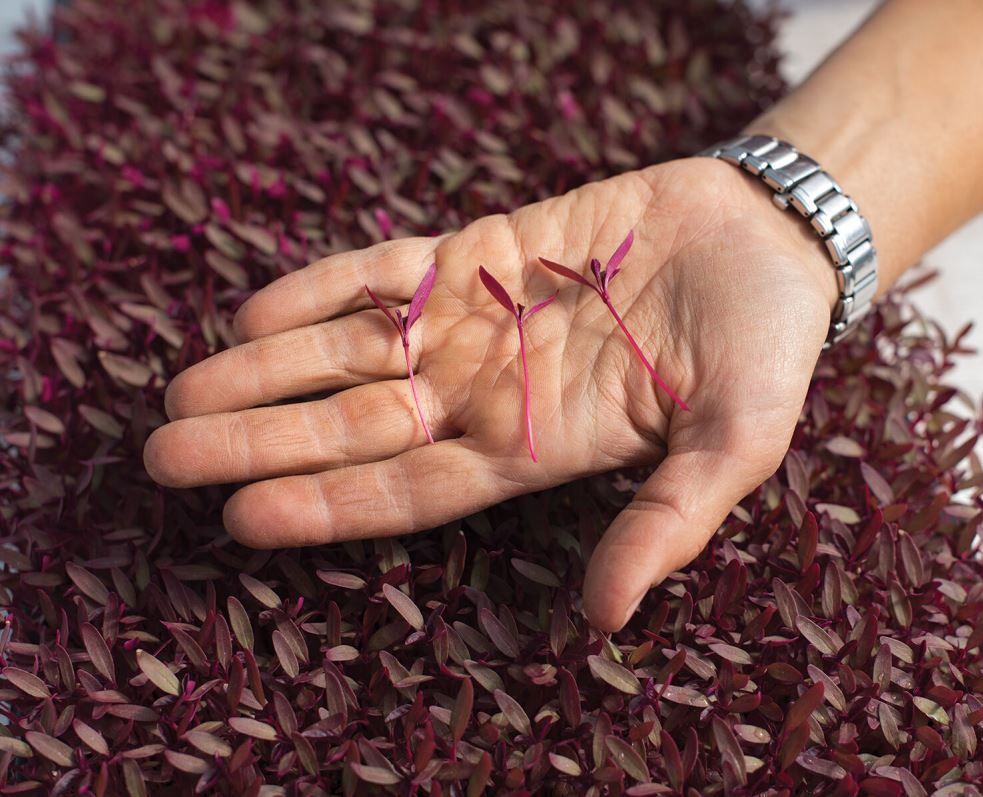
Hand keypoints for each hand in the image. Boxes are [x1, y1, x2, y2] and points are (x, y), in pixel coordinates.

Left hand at [144, 157, 835, 629]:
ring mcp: (479, 321)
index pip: (412, 490)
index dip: (330, 506)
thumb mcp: (735, 446)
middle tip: (166, 454)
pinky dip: (326, 285)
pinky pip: (389, 270)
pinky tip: (257, 309)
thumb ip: (668, 523)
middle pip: (357, 425)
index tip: (241, 521)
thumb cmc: (765, 350)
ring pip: (354, 350)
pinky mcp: (484, 250)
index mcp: (538, 450)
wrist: (769, 237)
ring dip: (270, 368)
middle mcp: (490, 392)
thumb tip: (605, 619)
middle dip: (264, 441)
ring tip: (184, 389)